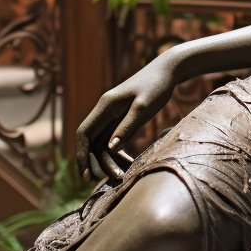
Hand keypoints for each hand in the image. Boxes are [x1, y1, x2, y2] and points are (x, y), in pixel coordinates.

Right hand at [75, 57, 177, 181]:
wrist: (169, 71)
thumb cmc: (157, 86)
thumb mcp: (143, 107)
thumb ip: (127, 127)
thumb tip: (110, 148)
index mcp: (105, 105)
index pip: (84, 132)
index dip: (81, 154)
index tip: (85, 173)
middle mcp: (105, 111)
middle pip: (92, 141)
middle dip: (96, 162)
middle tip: (109, 180)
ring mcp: (113, 115)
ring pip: (103, 143)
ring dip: (108, 160)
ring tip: (120, 176)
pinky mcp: (123, 119)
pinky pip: (114, 140)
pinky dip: (118, 153)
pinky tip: (128, 164)